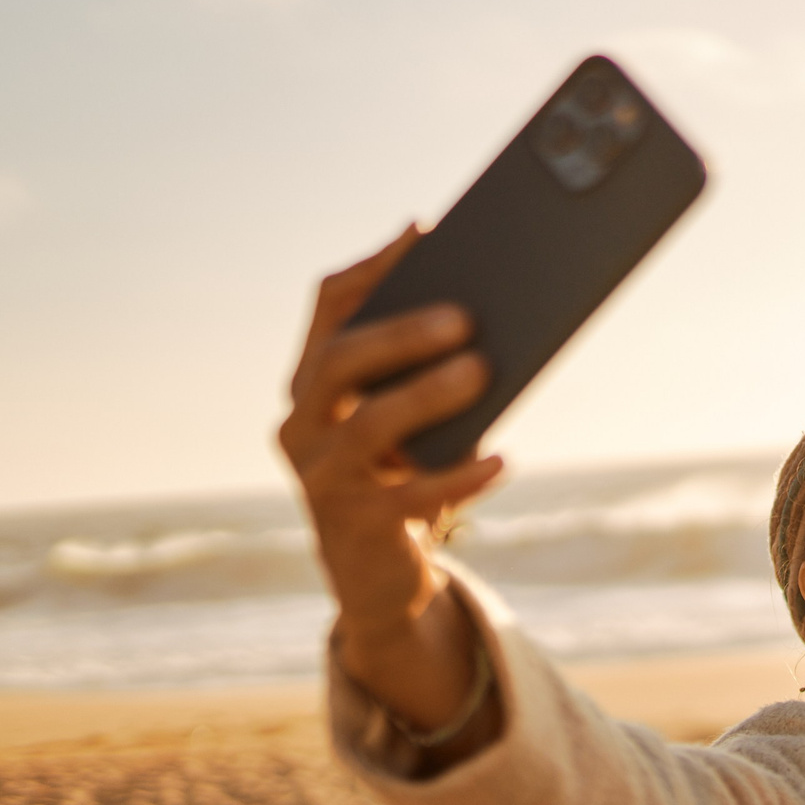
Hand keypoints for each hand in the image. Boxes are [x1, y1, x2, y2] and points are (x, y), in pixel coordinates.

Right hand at [276, 229, 503, 732]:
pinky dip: (459, 477)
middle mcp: (303, 423)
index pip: (329, 306)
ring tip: (483, 371)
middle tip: (465, 315)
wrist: (377, 572)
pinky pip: (409, 497)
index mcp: (312, 381)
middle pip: (340, 362)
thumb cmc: (401, 472)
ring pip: (369, 426)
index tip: (428, 232)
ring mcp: (323, 477)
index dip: (376, 267)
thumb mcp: (406, 415)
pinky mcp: (356, 525)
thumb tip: (481, 299)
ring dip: (427, 395)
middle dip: (400, 333)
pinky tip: (502, 460)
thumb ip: (425, 361)